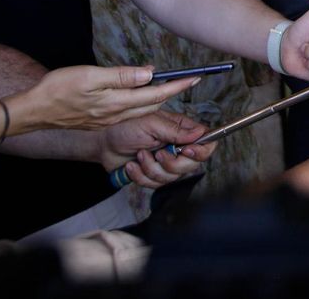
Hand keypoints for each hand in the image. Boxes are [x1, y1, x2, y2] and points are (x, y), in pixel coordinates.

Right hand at [14, 65, 198, 132]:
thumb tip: (150, 73)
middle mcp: (116, 115)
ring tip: (171, 86)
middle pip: (152, 105)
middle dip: (173, 93)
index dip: (178, 86)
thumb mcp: (91, 75)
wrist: (34, 111)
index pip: (156, 95)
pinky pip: (128, 114)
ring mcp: (107, 120)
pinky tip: (141, 95)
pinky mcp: (99, 121)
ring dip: (158, 99)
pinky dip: (141, 105)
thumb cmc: (58, 89)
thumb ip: (122, 76)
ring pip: (141, 110)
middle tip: (189, 80)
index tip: (195, 78)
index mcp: (116, 103)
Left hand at [100, 110, 214, 188]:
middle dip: (171, 163)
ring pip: (171, 177)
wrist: (102, 142)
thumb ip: (175, 130)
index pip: (206, 142)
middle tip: (157, 154)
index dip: (201, 150)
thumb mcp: (151, 123)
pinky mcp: (152, 175)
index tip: (186, 151)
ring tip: (139, 156)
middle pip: (191, 165)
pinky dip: (141, 176)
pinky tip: (132, 166)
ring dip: (152, 169)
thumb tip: (199, 134)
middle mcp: (178, 147)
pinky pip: (155, 184)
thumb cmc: (125, 126)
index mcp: (182, 130)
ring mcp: (165, 162)